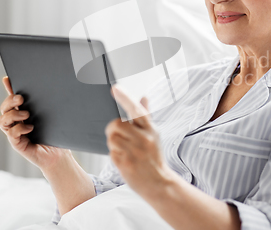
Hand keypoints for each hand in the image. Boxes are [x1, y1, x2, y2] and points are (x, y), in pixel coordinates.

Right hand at [0, 76, 68, 170]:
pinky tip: (30, 127)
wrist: (59, 154)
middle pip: (4, 108)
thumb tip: (52, 87)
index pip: (13, 99)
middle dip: (9, 101)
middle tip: (21, 98)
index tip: (7, 79)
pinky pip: (11, 134)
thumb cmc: (55, 135)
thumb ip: (47, 105)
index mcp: (23, 113)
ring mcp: (15, 133)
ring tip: (26, 114)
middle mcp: (16, 122)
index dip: (9, 88)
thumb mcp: (51, 116)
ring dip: (13, 114)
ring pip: (3, 120)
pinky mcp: (17, 144)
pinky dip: (18, 129)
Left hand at [106, 85, 173, 199]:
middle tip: (118, 135)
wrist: (159, 182)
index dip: (125, 98)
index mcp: (151, 129)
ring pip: (112, 138)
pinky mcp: (126, 164)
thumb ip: (145, 116)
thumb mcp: (154, 135)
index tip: (116, 88)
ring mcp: (135, 152)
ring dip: (113, 142)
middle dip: (113, 128)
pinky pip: (111, 152)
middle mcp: (144, 139)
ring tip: (123, 149)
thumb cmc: (154, 156)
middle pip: (117, 124)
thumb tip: (143, 97)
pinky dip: (114, 154)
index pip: (137, 110)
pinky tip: (124, 159)